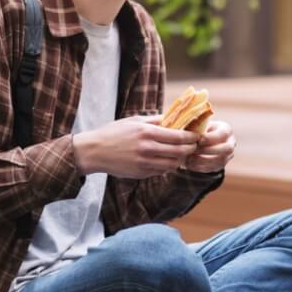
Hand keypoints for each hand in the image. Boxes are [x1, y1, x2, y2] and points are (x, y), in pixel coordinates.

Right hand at [71, 115, 199, 178]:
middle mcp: (147, 148)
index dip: (192, 137)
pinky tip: (168, 160)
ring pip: (172, 164)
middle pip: (179, 151)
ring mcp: (144, 163)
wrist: (94, 151)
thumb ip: (156, 120)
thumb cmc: (114, 132)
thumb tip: (175, 118)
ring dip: (181, 159)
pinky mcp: (141, 173)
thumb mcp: (134, 121)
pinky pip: (161, 171)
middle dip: (191, 149)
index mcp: (147, 132)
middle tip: (195, 146)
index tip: (197, 135)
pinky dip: (168, 166)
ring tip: (183, 154)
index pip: (178, 136)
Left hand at [184, 119, 235, 173]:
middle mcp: (231, 143)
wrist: (200, 139)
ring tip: (190, 158)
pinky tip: (190, 164)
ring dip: (204, 160)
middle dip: (210, 150)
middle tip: (195, 150)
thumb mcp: (199, 125)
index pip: (223, 134)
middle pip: (227, 149)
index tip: (199, 140)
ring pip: (221, 161)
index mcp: (226, 129)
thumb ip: (198, 128)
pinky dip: (201, 167)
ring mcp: (227, 155)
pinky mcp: (220, 165)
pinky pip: (213, 168)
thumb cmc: (199, 129)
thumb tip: (192, 134)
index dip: (211, 138)